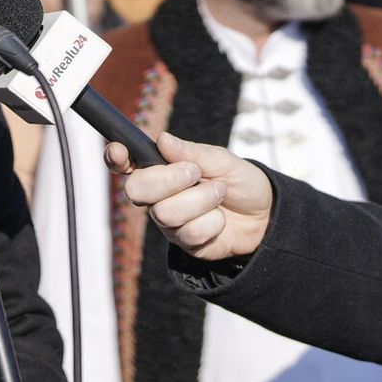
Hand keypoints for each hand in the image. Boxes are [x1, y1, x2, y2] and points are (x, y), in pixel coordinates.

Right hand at [109, 132, 273, 261]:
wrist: (265, 215)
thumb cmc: (240, 182)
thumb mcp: (222, 160)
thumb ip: (192, 152)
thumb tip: (163, 139)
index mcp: (161, 168)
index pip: (127, 163)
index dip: (116, 157)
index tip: (120, 152)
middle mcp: (158, 195)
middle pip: (137, 189)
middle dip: (168, 180)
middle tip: (195, 173)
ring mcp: (168, 220)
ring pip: (166, 213)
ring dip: (202, 200)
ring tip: (220, 193)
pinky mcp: (183, 243)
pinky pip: (188, 233)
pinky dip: (213, 222)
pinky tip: (220, 219)